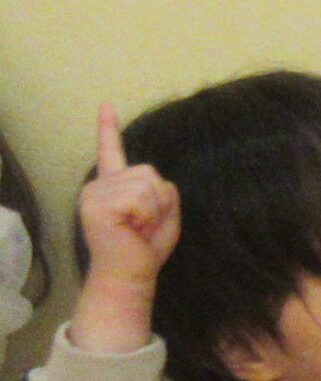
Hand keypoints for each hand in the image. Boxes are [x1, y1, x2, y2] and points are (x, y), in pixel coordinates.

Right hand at [77, 105, 179, 289]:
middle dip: (159, 201)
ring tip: (138, 228)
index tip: (106, 105)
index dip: (109, 128)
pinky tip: (132, 229)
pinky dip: (146, 215)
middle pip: (149, 171)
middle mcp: (100, 184)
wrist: (129, 274)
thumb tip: (161, 181)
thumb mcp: (165, 215)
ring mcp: (96, 192)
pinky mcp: (98, 203)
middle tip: (143, 225)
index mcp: (114, 185)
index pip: (111, 151)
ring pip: (147, 183)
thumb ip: (163, 192)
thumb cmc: (145, 248)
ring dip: (154, 209)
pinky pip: (139, 197)